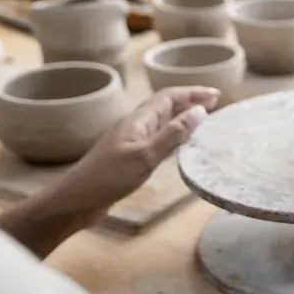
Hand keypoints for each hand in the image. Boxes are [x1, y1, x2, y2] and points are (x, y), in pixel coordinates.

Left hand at [60, 87, 219, 218]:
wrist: (76, 201)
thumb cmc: (109, 177)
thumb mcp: (145, 155)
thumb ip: (173, 134)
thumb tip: (200, 110)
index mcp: (139, 120)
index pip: (169, 97)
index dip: (193, 93)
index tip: (217, 94)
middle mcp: (136, 126)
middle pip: (166, 106)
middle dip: (190, 101)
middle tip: (216, 104)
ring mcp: (132, 141)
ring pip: (163, 122)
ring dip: (183, 117)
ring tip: (204, 120)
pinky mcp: (130, 157)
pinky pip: (158, 138)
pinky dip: (174, 135)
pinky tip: (181, 145)